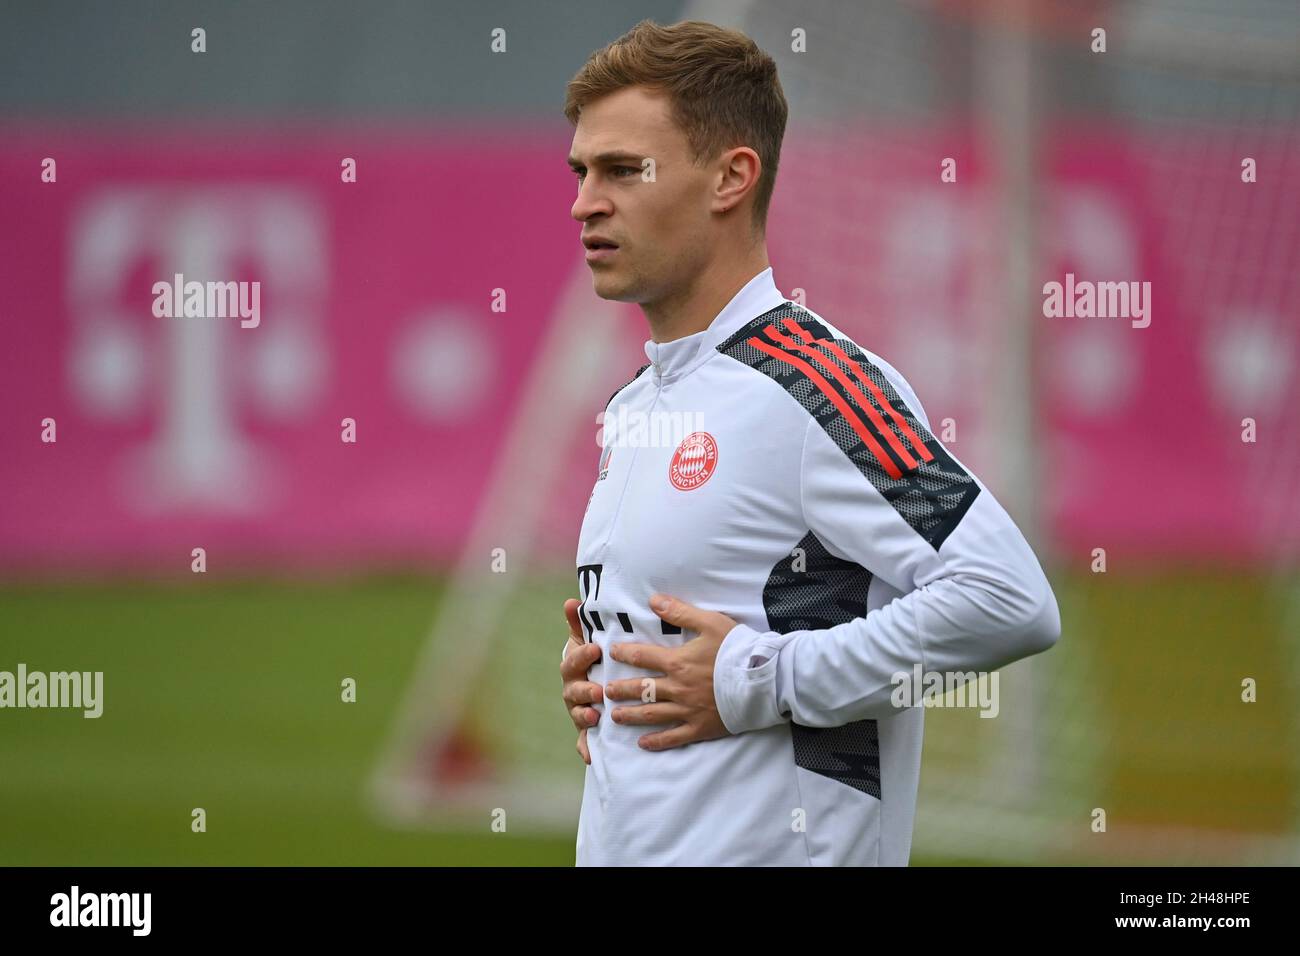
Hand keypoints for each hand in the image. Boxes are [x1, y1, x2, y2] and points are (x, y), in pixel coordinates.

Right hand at [560, 598, 601, 764]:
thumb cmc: (596, 658)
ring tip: (597, 716)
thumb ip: (581, 623)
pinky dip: (585, 748)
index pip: (573, 660)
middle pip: (573, 690)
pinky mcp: (586, 729)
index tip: (596, 648)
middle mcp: (573, 689)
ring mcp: (578, 709)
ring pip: (578, 714)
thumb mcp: (590, 639)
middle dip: (585, 690)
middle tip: (599, 690)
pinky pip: (583, 740)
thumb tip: (571, 601)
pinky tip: (590, 755)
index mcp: (574, 666)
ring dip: (585, 716)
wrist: (601, 684)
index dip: (582, 655)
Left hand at [604, 593, 736, 750]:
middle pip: (641, 689)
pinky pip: (674, 737)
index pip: (642, 656)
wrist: (763, 680)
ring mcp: (687, 710)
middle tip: (605, 691)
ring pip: (651, 714)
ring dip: (631, 715)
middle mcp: (677, 688)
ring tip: (615, 716)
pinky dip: (657, 741)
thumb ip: (680, 612)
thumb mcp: (710, 622)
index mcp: (677, 662)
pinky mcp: (700, 727)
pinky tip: (643, 744)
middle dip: (620, 690)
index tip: (612, 653)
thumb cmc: (738, 649)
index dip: (625, 653)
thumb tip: (654, 600)